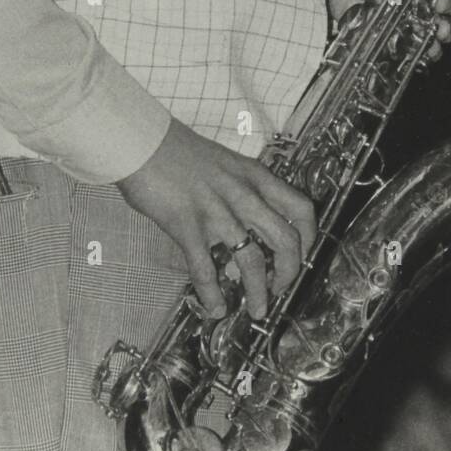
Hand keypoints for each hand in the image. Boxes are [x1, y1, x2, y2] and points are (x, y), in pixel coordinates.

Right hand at [117, 117, 315, 319]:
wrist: (141, 141)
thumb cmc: (177, 150)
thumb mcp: (223, 163)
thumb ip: (239, 189)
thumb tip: (245, 221)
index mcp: (254, 176)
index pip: (301, 208)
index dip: (309, 237)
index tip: (303, 254)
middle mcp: (242, 195)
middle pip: (286, 241)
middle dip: (289, 273)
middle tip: (280, 288)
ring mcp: (216, 212)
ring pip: (252, 261)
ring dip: (258, 292)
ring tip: (256, 309)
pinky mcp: (187, 226)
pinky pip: (206, 269)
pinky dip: (213, 294)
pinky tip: (215, 308)